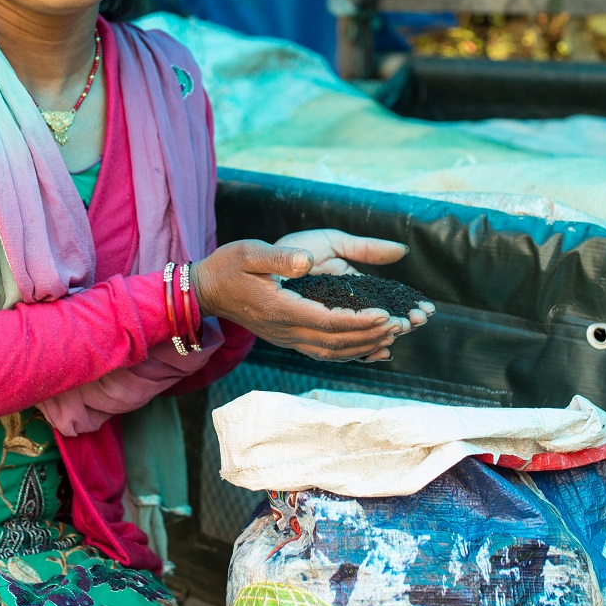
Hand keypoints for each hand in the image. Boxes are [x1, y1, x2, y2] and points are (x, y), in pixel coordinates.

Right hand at [190, 233, 431, 362]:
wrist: (205, 290)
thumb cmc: (228, 266)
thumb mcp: (250, 252)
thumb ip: (280, 257)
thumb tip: (307, 260)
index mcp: (280, 309)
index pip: (328, 322)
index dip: (359, 321)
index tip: (386, 315)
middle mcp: (285, 330)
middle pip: (336, 342)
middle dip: (370, 336)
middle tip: (401, 326)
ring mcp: (286, 338)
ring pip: (332, 352)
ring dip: (364, 347)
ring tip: (392, 338)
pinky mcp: (288, 338)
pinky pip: (323, 352)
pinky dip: (349, 354)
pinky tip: (370, 350)